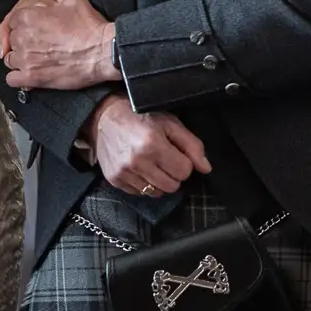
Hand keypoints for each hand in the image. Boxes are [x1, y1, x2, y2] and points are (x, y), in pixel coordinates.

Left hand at [3, 0, 117, 90]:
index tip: (36, 29)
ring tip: (35, 60)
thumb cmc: (88, 26)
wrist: (102, 52)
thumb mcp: (74, 0)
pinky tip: (30, 74)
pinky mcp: (31, 78)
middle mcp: (22, 38)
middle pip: (12, 40)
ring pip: (10, 59)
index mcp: (28, 16)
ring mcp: (25, 59)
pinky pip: (12, 79)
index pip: (13, 21)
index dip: (24, 25)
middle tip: (40, 45)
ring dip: (20, 59)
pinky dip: (18, 78)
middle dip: (22, 42)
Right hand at [88, 95, 210, 196]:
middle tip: (166, 159)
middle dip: (173, 173)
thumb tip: (206, 168)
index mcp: (153, 144)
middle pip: (172, 186)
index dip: (184, 162)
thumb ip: (192, 145)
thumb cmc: (140, 117)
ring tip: (152, 163)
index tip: (176, 153)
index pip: (184, 171)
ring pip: (156, 192)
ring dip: (159, 180)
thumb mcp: (170, 123)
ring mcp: (124, 172)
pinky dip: (143, 183)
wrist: (104, 117)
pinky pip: (139, 193)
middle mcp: (137, 161)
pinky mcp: (114, 179)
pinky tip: (140, 167)